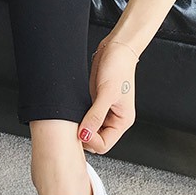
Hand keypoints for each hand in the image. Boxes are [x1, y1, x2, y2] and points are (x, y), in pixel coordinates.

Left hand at [77, 39, 137, 154]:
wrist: (115, 49)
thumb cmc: (119, 67)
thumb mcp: (106, 93)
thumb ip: (96, 116)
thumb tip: (84, 135)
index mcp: (122, 121)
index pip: (104, 145)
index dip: (89, 140)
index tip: (79, 129)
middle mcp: (114, 119)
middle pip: (95, 141)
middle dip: (83, 136)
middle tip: (73, 124)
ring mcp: (104, 113)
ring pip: (89, 131)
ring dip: (80, 127)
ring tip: (74, 115)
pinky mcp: (95, 104)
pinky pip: (86, 119)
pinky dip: (79, 118)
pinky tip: (74, 110)